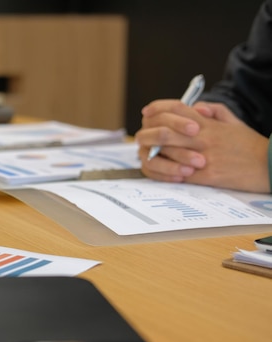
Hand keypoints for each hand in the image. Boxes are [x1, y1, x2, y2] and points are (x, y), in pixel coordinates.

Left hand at [135, 100, 269, 192]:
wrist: (270, 165)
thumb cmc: (250, 145)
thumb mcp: (233, 121)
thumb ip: (213, 111)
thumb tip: (194, 107)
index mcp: (209, 123)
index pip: (177, 108)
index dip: (158, 108)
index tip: (146, 112)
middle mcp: (204, 137)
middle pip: (165, 131)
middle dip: (147, 135)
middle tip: (141, 138)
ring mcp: (204, 156)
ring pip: (168, 153)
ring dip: (154, 155)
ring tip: (148, 155)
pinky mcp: (207, 176)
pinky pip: (179, 174)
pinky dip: (167, 173)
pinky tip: (164, 171)